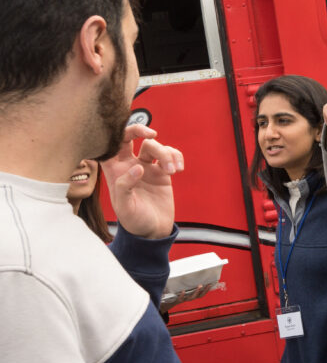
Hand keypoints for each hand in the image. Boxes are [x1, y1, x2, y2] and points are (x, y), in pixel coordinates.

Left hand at [100, 124, 182, 238]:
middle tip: (152, 134)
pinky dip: (176, 158)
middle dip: (141, 130)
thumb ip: (125, 186)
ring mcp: (147, 167)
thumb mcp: (124, 207)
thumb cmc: (134, 221)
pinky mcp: (163, 172)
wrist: (153, 231)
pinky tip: (179, 170)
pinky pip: (170, 155)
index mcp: (115, 171)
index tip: (130, 137)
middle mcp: (129, 165)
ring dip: (166, 154)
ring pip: (154, 146)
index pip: (110, 144)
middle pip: (131, 137)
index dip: (118, 133)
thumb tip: (138, 167)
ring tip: (173, 171)